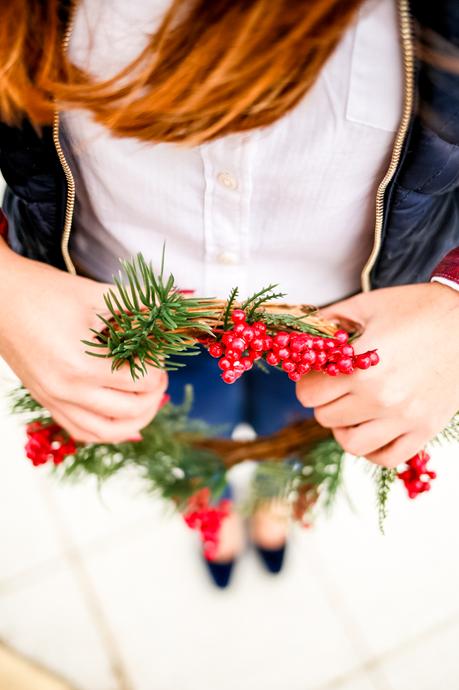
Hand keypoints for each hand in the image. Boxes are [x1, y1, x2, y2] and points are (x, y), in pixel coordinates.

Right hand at [0, 242, 166, 442]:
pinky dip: (108, 431)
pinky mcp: (46, 402)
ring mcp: (54, 401)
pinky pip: (82, 432)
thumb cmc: (44, 292)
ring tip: (149, 401)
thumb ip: (137, 304)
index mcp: (81, 365)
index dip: (158, 369)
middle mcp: (67, 391)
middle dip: (155, 395)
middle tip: (160, 376)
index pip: (140, 382)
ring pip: (107, 433)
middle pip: (130, 412)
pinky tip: (124, 420)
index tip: (160, 354)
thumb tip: (172, 304)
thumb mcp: (94, 294)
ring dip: (137, 421)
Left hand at [296, 283, 458, 466]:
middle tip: (335, 386)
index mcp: (361, 366)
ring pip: (350, 444)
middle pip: (324, 417)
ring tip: (350, 409)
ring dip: (343, 428)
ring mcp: (404, 418)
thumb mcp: (368, 305)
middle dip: (324, 401)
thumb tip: (300, 331)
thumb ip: (329, 320)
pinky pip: (386, 458)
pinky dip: (372, 448)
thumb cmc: (418, 309)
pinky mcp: (424, 430)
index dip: (308, 380)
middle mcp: (380, 398)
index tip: (318, 373)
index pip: (308, 392)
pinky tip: (372, 428)